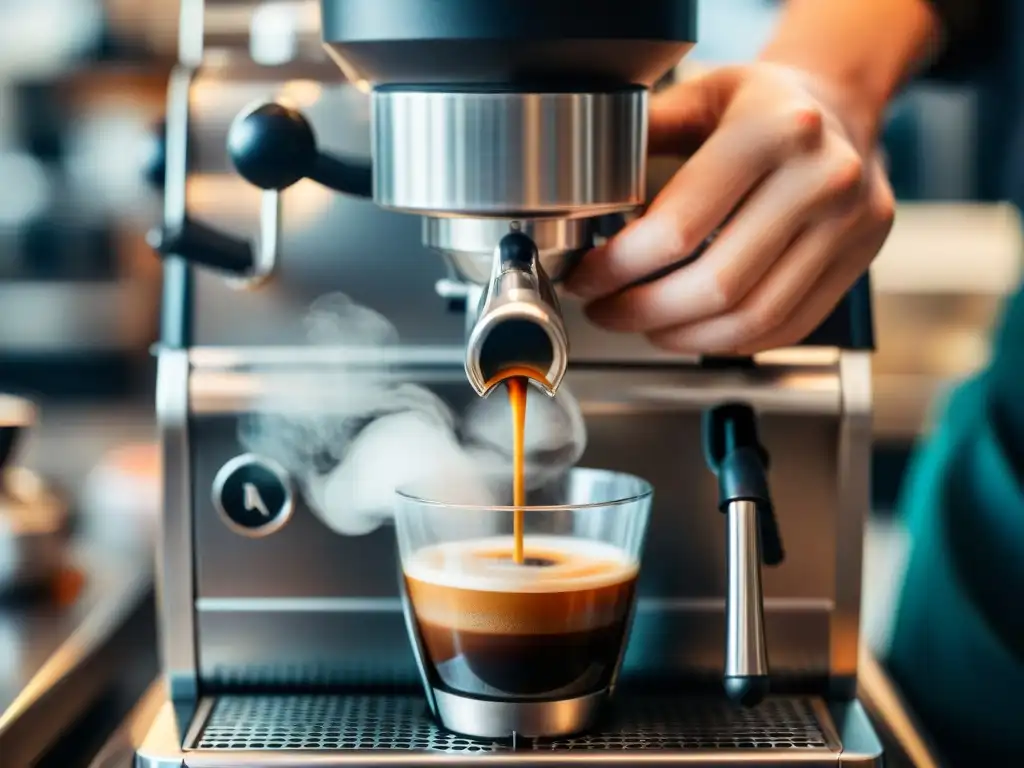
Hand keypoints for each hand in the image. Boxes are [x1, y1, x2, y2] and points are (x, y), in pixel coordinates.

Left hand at [565, 63, 895, 353]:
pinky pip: (785, 327)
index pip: (679, 230)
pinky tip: (693, 330)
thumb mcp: (698, 96)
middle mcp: (822, 179)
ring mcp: (850, 224)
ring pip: (751, 319)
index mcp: (773, 130)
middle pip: (716, 286)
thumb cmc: (761, 104)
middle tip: (606, 311)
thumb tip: (576, 193)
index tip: (587, 279)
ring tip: (644, 325)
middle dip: (644, 312)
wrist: (840, 107)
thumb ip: (642, 139)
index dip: (619, 269)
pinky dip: (728, 342)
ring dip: (684, 337)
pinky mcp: (860, 259)